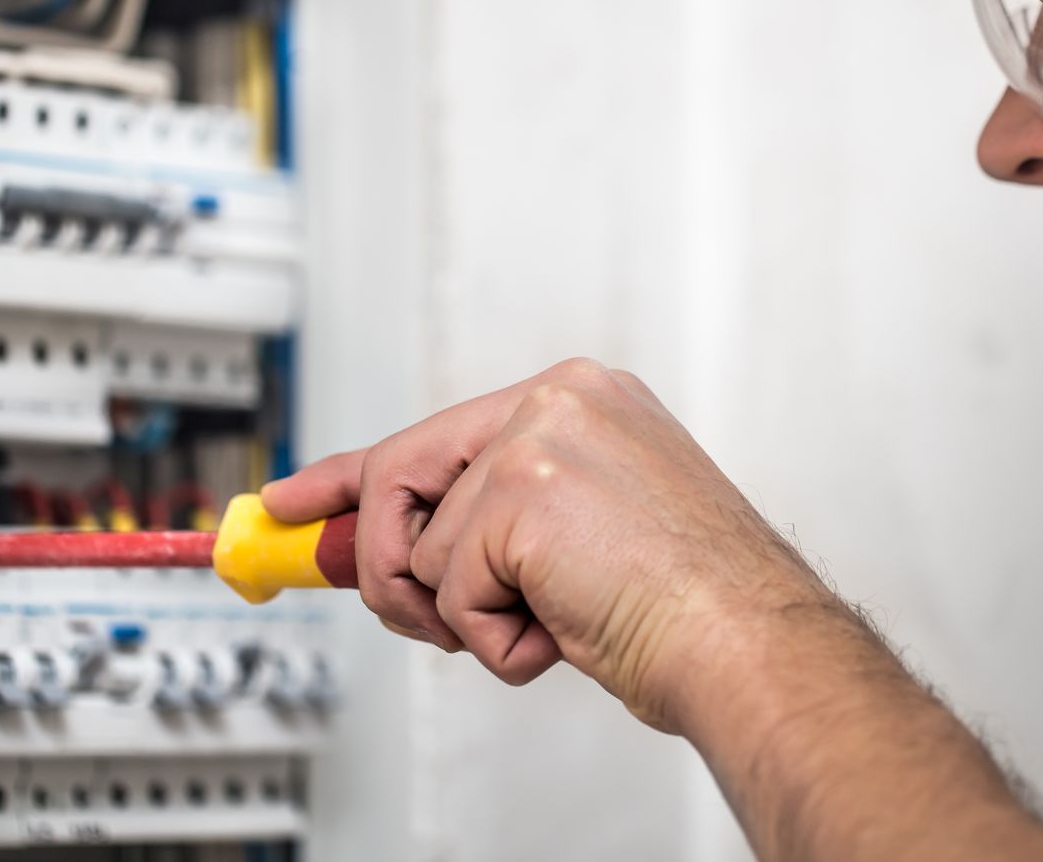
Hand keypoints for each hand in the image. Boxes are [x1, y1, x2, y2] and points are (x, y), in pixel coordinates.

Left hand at [261, 358, 834, 731]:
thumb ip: (501, 519)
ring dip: (470, 612)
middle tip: (413, 617)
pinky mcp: (521, 495)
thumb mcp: (584, 534)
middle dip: (380, 563)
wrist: (750, 642)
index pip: (436, 432)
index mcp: (579, 400)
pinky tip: (562, 631)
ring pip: (421, 547)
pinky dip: (493, 639)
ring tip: (553, 618)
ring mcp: (537, 440)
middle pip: (400, 477)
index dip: (352, 474)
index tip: (292, 502)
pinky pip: (447, 589)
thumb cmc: (685, 605)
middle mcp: (555, 400)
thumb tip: (403, 555)